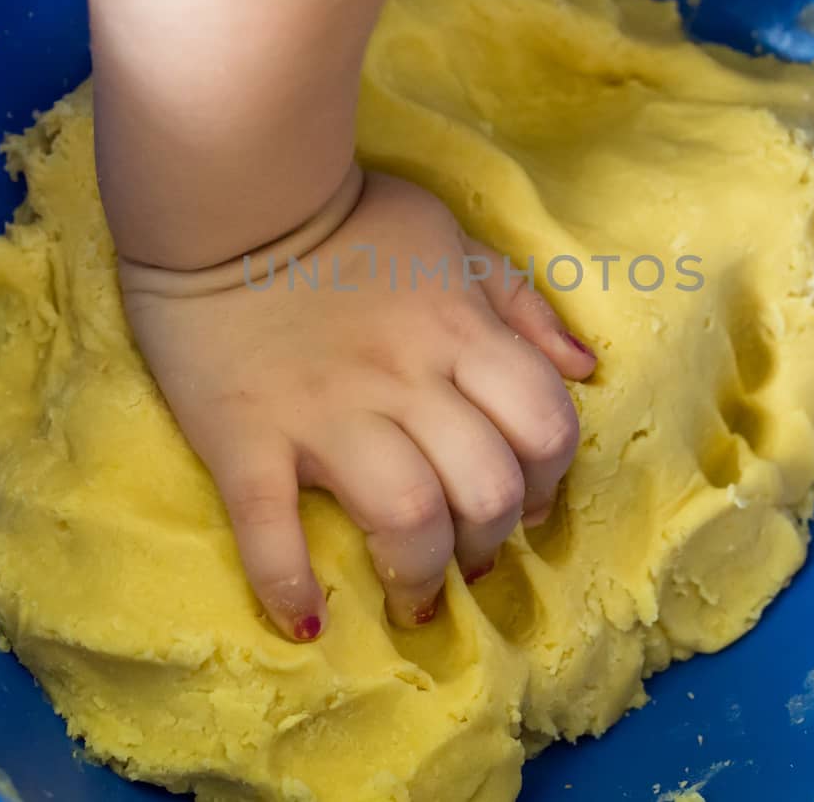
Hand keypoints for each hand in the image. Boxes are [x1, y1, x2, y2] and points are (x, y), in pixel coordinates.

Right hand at [119, 172, 595, 639]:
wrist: (228, 196)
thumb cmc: (347, 220)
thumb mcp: (452, 240)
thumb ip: (521, 304)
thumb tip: (584, 369)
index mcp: (460, 333)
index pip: (544, 426)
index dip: (548, 479)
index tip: (522, 508)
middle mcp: (406, 381)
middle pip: (485, 488)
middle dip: (490, 543)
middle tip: (464, 557)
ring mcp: (325, 414)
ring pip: (405, 517)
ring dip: (418, 575)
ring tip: (408, 594)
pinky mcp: (246, 438)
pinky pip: (270, 529)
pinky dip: (288, 585)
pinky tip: (305, 618)